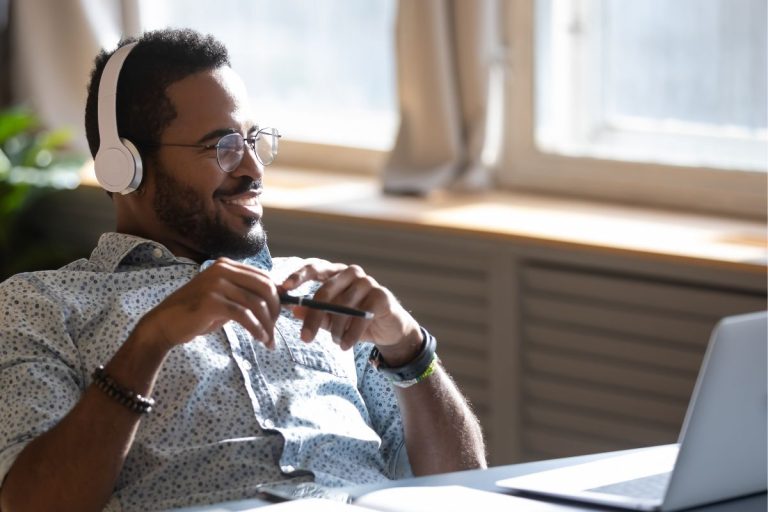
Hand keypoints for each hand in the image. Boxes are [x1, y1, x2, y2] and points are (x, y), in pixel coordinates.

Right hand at [136, 257, 280, 350]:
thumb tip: (276, 298)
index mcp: (226, 265)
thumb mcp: (223, 299)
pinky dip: (256, 329)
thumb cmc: (196, 314)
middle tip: (275, 329)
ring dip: (267, 325)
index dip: (277, 297)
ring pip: (256, 304)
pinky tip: (260, 339)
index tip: (278, 316)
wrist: (164, 324)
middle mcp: (222, 269)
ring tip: (269, 340)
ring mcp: (216, 284)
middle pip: (265, 287)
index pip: (264, 277)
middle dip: (275, 310)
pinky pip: (244, 315)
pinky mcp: (211, 301)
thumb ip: (244, 295)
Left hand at [280, 259, 421, 361]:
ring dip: (335, 329)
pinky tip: (345, 345)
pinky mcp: (381, 295)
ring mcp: (367, 282)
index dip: (298, 276)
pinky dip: (350, 335)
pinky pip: (360, 317)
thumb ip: (315, 313)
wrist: (388, 329)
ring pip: (342, 307)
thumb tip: (293, 310)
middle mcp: (350, 273)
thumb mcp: (332, 319)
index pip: (314, 267)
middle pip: (325, 291)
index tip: (283, 288)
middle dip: (313, 318)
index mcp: (336, 273)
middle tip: (305, 338)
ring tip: (335, 342)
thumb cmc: (356, 320)